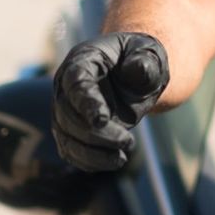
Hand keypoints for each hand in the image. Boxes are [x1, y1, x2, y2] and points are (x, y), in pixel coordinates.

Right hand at [51, 32, 168, 171]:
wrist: (136, 72)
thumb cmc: (141, 58)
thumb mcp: (149, 53)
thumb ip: (145, 61)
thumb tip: (138, 68)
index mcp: (84, 59)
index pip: (76, 82)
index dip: (86, 102)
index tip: (102, 120)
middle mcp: (67, 86)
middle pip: (69, 115)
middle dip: (96, 133)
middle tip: (127, 141)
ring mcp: (66, 109)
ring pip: (67, 136)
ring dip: (92, 152)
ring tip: (121, 158)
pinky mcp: (71, 130)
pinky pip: (71, 150)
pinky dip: (89, 161)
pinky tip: (114, 161)